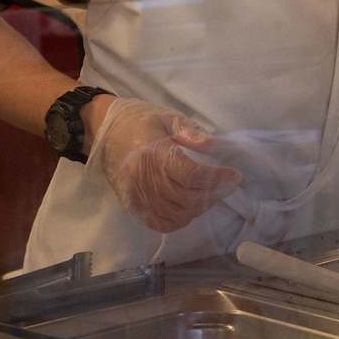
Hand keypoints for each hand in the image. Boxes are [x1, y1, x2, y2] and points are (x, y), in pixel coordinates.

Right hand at [90, 98, 241, 233]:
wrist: (104, 130)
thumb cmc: (140, 120)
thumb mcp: (168, 116)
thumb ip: (190, 131)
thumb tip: (212, 144)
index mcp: (154, 153)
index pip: (191, 175)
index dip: (217, 179)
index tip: (234, 176)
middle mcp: (143, 178)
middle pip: (185, 198)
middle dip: (213, 195)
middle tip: (226, 186)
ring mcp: (135, 194)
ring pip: (174, 215)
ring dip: (198, 209)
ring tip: (210, 196)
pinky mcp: (129, 204)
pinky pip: (157, 222)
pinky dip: (177, 221)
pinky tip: (189, 208)